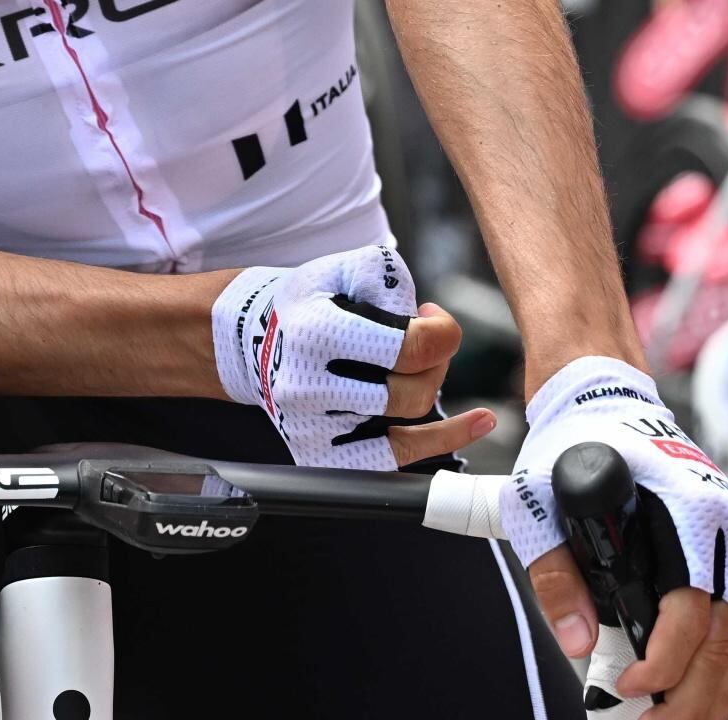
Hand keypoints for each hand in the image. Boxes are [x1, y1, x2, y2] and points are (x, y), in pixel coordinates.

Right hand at [211, 243, 494, 469]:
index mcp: (317, 333)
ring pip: (408, 424)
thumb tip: (428, 323)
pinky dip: (441, 441)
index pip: (412, 349)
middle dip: (435, 363)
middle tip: (422, 342)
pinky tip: (477, 423)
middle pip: (413, 392)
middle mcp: (310, 386)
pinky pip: (394, 460)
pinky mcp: (318, 454)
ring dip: (428, 389)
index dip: (443, 332)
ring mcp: (313, 427)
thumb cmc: (306, 302)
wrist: (250, 340)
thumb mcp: (341, 268)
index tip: (433, 317)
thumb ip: (389, 280)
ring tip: (419, 367)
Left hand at [499, 357, 727, 702]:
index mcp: (690, 509)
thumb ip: (555, 573)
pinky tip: (692, 687)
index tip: (628, 690)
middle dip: (689, 698)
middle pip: (724, 639)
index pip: (689, 613)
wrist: (603, 400)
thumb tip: (574, 640)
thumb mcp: (540, 500)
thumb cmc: (574, 443)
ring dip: (711, 688)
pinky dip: (722, 658)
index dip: (662, 665)